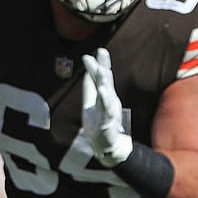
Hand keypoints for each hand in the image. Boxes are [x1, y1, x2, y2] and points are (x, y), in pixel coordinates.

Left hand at [81, 48, 132, 166]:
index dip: (99, 64)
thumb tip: (88, 71)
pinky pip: (107, 111)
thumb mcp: (92, 103)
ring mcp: (110, 112)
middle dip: (103, 67)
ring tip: (102, 71)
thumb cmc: (100, 124)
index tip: (97, 50)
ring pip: (107, 95)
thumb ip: (90, 88)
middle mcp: (109, 101)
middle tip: (101, 51)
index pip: (102, 77)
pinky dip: (105, 101)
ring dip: (105, 82)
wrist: (109, 147)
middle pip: (106, 82)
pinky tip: (103, 91)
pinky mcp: (108, 123)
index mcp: (105, 96)